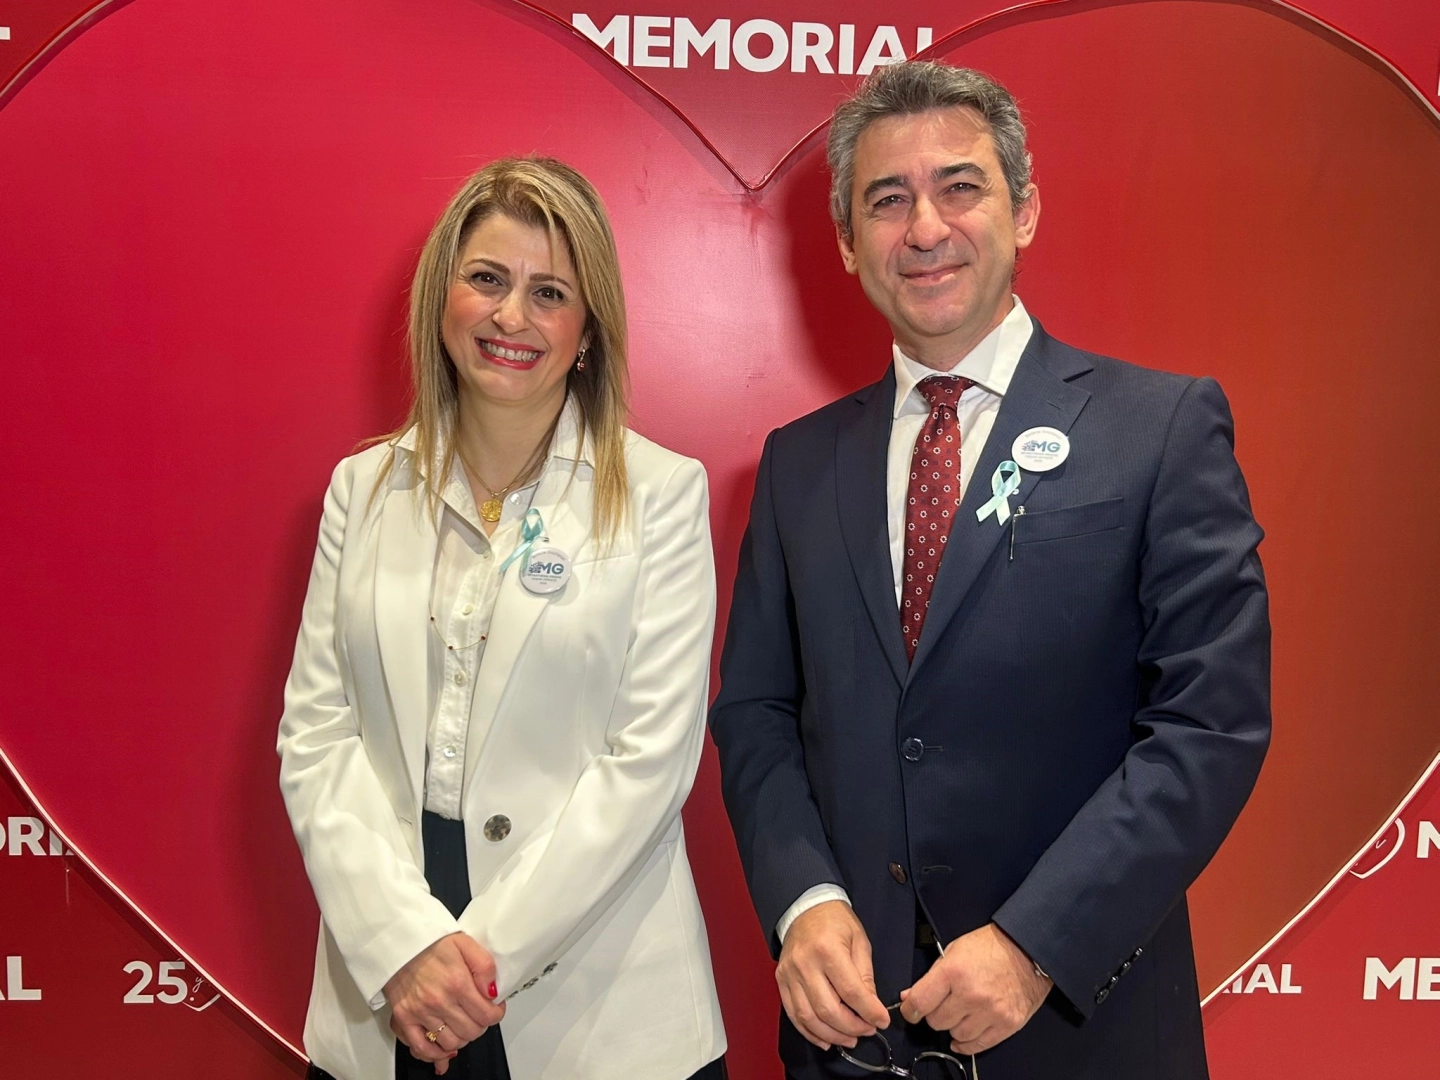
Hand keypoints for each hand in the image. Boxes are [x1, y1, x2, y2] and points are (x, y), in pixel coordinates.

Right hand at [383, 933, 504, 1074]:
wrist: (399, 943)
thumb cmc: (431, 944)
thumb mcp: (465, 943)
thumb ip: (485, 967)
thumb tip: (494, 992)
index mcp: (458, 982)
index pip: (487, 1015)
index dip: (496, 1014)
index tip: (495, 1008)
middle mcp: (440, 1001)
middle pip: (472, 1032)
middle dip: (480, 1025)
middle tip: (478, 1014)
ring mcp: (421, 1012)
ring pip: (452, 1043)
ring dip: (462, 1037)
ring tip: (462, 1024)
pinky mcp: (404, 1019)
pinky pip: (422, 1047)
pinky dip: (435, 1052)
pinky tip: (443, 1046)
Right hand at [776, 900, 890, 1050]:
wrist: (805, 907)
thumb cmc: (835, 921)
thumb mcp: (859, 941)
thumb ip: (865, 976)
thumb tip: (871, 1007)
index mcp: (827, 950)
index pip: (850, 991)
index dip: (869, 1011)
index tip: (882, 1020)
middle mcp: (805, 964)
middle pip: (828, 1009)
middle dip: (852, 1027)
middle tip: (867, 1030)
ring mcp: (790, 974)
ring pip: (809, 1017)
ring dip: (832, 1034)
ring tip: (850, 1038)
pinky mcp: (781, 981)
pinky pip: (793, 1015)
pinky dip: (810, 1032)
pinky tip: (826, 1039)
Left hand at [900, 923, 1050, 1055]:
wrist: (1027, 950)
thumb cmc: (991, 947)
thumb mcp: (953, 951)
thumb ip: (931, 977)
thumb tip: (910, 997)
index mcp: (954, 972)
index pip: (920, 1002)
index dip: (910, 1009)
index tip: (910, 1011)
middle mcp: (971, 994)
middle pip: (937, 1022)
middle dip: (935, 1014)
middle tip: (942, 1005)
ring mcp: (990, 1012)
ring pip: (956, 1035)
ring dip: (954, 1027)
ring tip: (960, 1012)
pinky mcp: (1007, 1024)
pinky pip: (979, 1045)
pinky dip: (967, 1044)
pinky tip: (963, 1036)